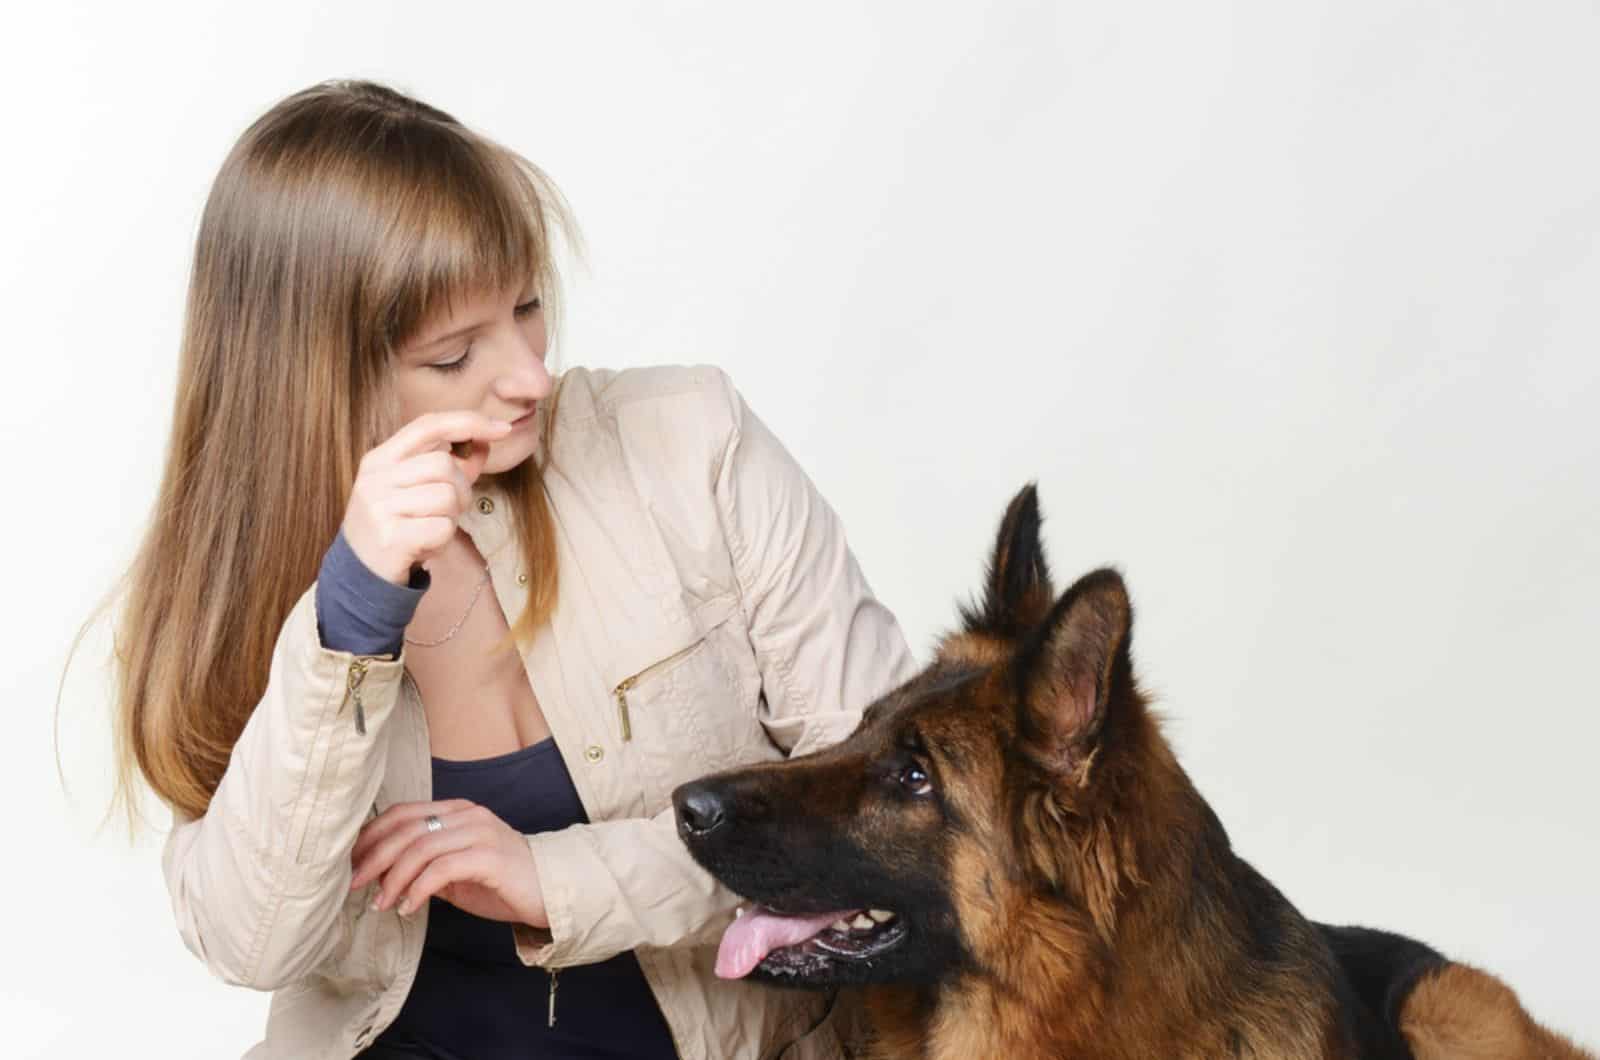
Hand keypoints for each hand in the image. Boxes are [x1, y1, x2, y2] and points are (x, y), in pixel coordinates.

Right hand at [342, 411, 513, 583]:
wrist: (359, 574)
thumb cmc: (396, 525)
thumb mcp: (415, 489)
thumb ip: (451, 465)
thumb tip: (485, 441)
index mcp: (380, 458)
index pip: (429, 425)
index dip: (469, 422)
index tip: (503, 428)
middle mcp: (375, 477)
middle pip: (443, 465)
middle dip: (461, 489)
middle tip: (449, 511)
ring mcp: (379, 506)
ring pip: (447, 497)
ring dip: (451, 518)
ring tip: (430, 529)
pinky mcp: (390, 537)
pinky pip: (443, 528)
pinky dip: (443, 541)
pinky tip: (425, 546)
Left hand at [350, 799, 547, 926]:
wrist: (551, 890)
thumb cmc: (502, 883)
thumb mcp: (456, 871)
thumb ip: (426, 865)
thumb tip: (382, 875)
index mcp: (457, 811)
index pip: (403, 812)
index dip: (372, 835)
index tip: (351, 862)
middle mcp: (467, 815)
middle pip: (406, 829)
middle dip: (373, 857)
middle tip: (353, 885)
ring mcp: (480, 833)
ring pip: (420, 847)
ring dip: (392, 878)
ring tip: (380, 903)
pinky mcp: (490, 857)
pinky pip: (442, 868)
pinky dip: (418, 889)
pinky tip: (408, 907)